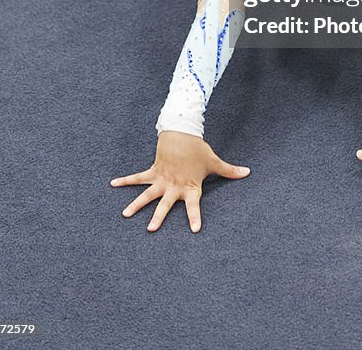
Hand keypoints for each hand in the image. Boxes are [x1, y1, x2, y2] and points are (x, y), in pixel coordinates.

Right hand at [111, 131, 250, 232]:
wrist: (182, 132)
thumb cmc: (198, 150)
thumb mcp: (214, 161)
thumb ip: (229, 171)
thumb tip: (248, 172)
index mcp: (189, 187)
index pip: (194, 206)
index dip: (195, 217)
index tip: (195, 230)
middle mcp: (174, 185)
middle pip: (165, 204)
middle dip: (158, 217)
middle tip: (151, 229)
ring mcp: (162, 178)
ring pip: (147, 194)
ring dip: (136, 204)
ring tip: (125, 214)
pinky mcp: (153, 170)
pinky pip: (138, 177)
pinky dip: (125, 180)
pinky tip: (113, 184)